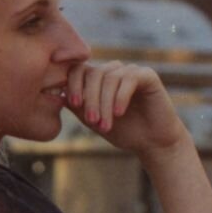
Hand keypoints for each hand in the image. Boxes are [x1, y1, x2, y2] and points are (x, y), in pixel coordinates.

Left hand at [66, 60, 188, 155]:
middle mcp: (114, 71)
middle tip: (92, 122)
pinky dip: (120, 97)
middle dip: (90, 99)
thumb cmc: (124, 132)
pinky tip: (119, 113)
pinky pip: (129, 79)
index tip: (74, 103)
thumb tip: (58, 93)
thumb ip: (78, 107)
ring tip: (105, 125)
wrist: (153, 143)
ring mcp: (131, 71)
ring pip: (110, 78)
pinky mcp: (148, 75)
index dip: (73, 83)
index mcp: (99, 78)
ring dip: (104, 103)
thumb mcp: (94, 120)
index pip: (79, 69)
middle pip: (94, 73)